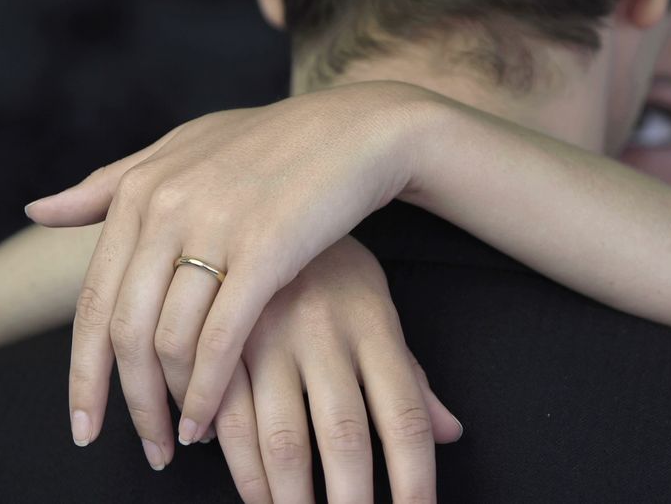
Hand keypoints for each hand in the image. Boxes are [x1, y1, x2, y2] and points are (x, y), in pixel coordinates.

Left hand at [26, 82, 442, 457]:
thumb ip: (110, 184)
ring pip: (168, 340)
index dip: (83, 374)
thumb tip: (36, 212)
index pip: (93, 302)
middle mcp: (165, 207)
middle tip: (144, 448)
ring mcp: (214, 227)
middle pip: (124, 331)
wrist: (359, 130)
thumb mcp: (185, 151)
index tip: (85, 424)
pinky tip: (209, 421)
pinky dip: (208, 389)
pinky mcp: (266, 250)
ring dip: (169, 404)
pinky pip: (221, 337)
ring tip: (181, 439)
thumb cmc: (275, 144)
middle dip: (126, 403)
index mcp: (139, 189)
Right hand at [214, 237, 460, 502]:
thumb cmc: (331, 266)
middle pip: (346, 439)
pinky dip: (237, 466)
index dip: (415, 480)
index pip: (405, 418)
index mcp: (373, 326)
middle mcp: (325, 335)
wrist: (258, 196)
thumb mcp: (379, 306)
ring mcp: (270, 338)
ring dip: (292, 499)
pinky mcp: (221, 342)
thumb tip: (450, 434)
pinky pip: (226, 418)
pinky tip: (254, 493)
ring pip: (283, 440)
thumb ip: (410, 374)